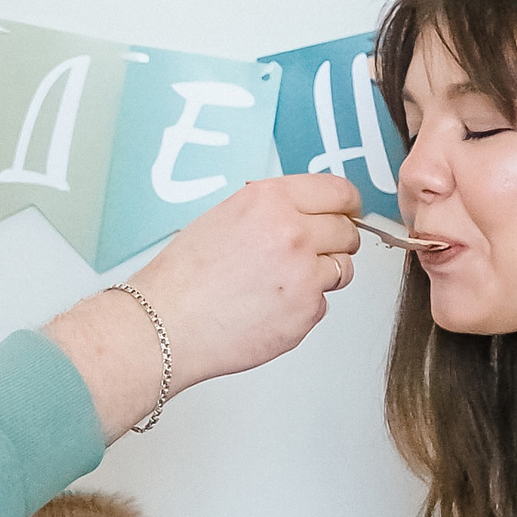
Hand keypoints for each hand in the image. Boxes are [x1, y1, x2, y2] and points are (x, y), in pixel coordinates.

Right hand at [47, 175, 361, 440]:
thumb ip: (270, 211)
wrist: (166, 324)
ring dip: (324, 275)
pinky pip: (322, 304)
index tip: (349, 211)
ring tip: (286, 283)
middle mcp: (292, 232)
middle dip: (337, 241)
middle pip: (348, 231)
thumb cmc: (182, 278)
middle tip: (315, 252)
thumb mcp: (224, 217)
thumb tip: (303, 215)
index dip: (348, 203)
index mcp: (269, 200)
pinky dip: (304, 307)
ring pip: (342, 269)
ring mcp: (304, 274)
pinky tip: (270, 307)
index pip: (338, 191)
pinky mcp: (307, 312)